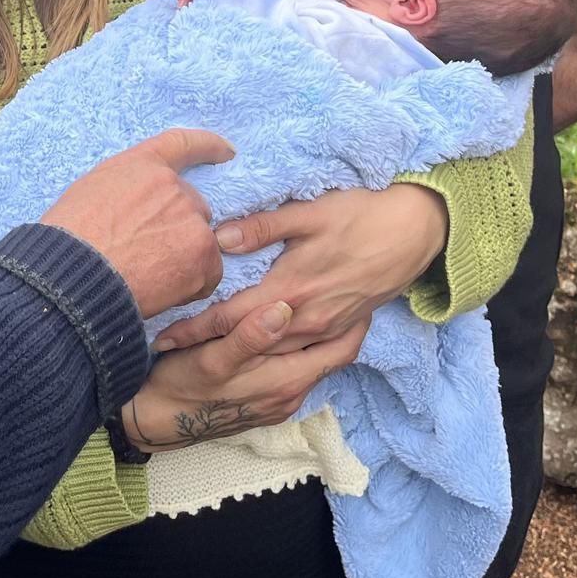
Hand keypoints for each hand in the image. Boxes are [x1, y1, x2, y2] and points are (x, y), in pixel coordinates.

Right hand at [40, 128, 233, 316]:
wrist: (74, 276)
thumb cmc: (70, 240)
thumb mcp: (91, 192)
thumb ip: (126, 189)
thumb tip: (141, 208)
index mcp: (142, 166)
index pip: (183, 144)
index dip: (208, 146)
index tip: (226, 152)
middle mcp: (172, 186)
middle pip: (193, 205)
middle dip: (179, 228)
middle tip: (152, 255)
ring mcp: (191, 219)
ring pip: (201, 240)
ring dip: (184, 257)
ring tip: (150, 277)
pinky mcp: (203, 253)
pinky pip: (210, 271)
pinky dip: (192, 284)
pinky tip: (163, 291)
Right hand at [122, 301, 368, 450]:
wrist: (157, 422)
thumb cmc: (182, 385)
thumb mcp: (212, 358)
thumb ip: (250, 335)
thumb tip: (285, 308)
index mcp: (285, 379)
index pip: (341, 350)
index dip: (357, 322)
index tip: (363, 292)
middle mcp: (290, 394)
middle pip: (332, 358)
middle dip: (343, 326)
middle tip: (347, 289)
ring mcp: (279, 401)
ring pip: (313, 364)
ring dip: (321, 338)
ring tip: (322, 302)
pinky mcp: (264, 402)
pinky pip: (295, 372)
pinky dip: (301, 350)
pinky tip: (288, 332)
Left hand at [152, 185, 446, 353]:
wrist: (415, 232)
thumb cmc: (359, 215)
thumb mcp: (308, 214)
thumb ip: (261, 229)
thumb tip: (218, 237)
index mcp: (290, 290)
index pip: (230, 318)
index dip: (193, 331)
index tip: (161, 341)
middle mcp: (305, 320)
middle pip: (246, 344)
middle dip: (207, 352)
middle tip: (166, 358)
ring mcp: (326, 330)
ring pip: (271, 356)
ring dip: (238, 360)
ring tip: (198, 363)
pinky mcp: (342, 332)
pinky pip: (300, 357)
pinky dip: (272, 361)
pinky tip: (253, 362)